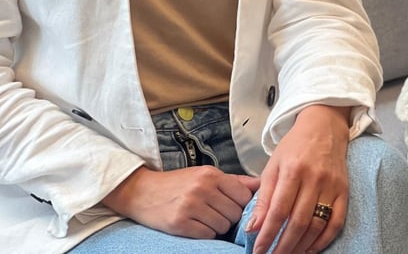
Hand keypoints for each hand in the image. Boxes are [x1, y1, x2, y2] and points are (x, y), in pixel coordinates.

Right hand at [102, 164, 259, 237]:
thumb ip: (234, 180)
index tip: (232, 206)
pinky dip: (205, 234)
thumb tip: (260, 183)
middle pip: (235, 213)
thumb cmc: (179, 183)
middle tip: (216, 213)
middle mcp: (202, 188)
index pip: (243, 195)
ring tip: (205, 218)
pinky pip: (207, 235)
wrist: (143, 191)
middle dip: (229, 217)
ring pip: (222, 226)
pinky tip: (196, 226)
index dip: (241, 204)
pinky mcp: (180, 223)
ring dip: (217, 227)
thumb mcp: (206, 174)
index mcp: (211, 174)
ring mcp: (190, 206)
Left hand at [245, 104, 350, 253]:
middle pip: (298, 222)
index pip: (279, 210)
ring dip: (301, 247)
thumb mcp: (274, 165)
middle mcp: (314, 178)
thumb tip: (252, 228)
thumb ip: (263, 197)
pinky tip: (311, 249)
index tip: (258, 251)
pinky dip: (324, 240)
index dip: (267, 235)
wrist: (325, 126)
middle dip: (283, 247)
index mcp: (293, 170)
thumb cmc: (295, 146)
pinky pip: (336, 222)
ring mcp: (332, 185)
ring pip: (317, 225)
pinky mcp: (344, 190)